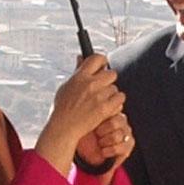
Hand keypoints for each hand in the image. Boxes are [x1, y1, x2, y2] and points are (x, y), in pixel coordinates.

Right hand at [35, 54, 124, 173]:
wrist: (64, 127)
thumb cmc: (63, 108)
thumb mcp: (66, 86)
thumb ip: (76, 71)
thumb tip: (80, 57)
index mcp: (80, 76)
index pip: (97, 58)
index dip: (102, 61)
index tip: (102, 66)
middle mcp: (90, 84)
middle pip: (111, 73)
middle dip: (109, 80)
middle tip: (103, 88)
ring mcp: (98, 96)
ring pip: (116, 88)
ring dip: (111, 95)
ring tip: (102, 102)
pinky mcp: (105, 108)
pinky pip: (120, 100)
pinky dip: (116, 104)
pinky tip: (107, 108)